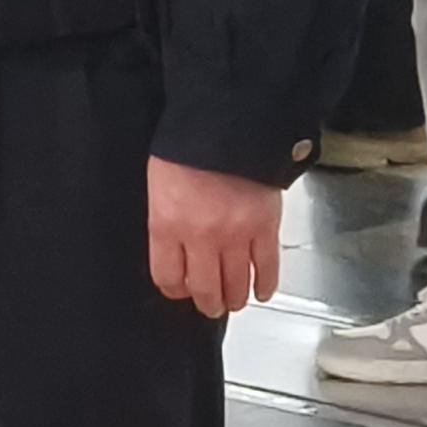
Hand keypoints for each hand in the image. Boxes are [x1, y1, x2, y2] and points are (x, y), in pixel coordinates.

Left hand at [146, 158, 282, 319]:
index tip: (179, 288)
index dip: (174, 288)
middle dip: (206, 302)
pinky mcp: (265, 228)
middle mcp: (200, 237)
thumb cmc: (188, 143)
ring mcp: (235, 235)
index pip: (167, 276)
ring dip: (234, 299)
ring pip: (235, 286)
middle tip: (209, 304)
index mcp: (167, 224)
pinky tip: (261, 291)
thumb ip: (166, 217)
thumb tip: (171, 243)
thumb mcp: (160, 180)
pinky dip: (265, 285)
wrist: (226, 121)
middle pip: (204, 289)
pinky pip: (266, 268)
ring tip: (232, 301)